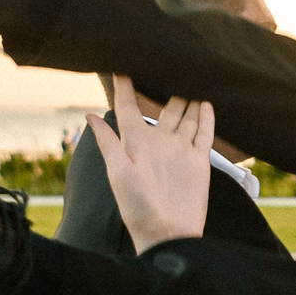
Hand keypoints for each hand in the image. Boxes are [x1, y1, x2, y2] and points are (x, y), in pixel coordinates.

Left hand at [87, 76, 214, 252]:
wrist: (168, 233)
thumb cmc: (137, 207)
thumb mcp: (119, 173)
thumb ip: (108, 143)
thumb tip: (88, 115)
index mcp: (136, 143)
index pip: (128, 107)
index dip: (124, 87)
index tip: (121, 65)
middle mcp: (159, 143)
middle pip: (163, 107)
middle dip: (165, 86)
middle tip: (168, 61)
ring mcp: (179, 150)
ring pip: (185, 117)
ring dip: (188, 99)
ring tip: (193, 75)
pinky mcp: (198, 160)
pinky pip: (203, 133)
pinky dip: (206, 117)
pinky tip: (207, 103)